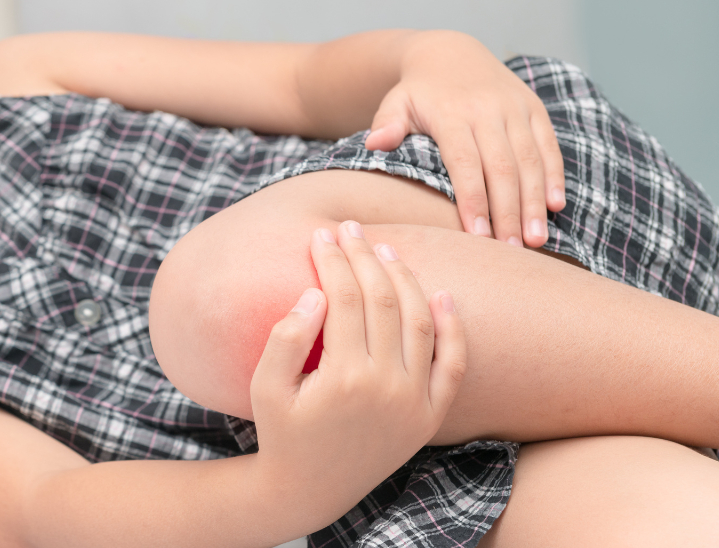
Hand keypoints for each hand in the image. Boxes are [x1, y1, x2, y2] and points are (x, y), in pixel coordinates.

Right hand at [248, 221, 465, 516]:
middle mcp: (388, 386)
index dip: (333, 260)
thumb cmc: (282, 433)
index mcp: (344, 377)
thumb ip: (285, 338)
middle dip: (365, 256)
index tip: (321, 235)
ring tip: (384, 250)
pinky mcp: (430, 414)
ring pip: (421, 320)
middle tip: (351, 229)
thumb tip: (316, 292)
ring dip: (404, 278)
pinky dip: (453, 326)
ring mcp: (415, 400)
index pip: (345, 298)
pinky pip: (453, 363)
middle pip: (383, 300)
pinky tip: (441, 292)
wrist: (311, 489)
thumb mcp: (265, 388)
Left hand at [364, 31, 564, 247]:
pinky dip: (553, 175)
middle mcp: (488, 110)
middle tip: (512, 250)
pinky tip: (556, 206)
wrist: (451, 53)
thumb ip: (386, 123)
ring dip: (534, 201)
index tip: (477, 236)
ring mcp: (515, 109)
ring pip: (530, 160)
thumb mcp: (396, 102)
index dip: (473, 200)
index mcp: (453, 114)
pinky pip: (548, 145)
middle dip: (509, 212)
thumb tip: (375, 143)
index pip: (465, 163)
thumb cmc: (418, 92)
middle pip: (503, 168)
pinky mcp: (534, 108)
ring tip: (535, 239)